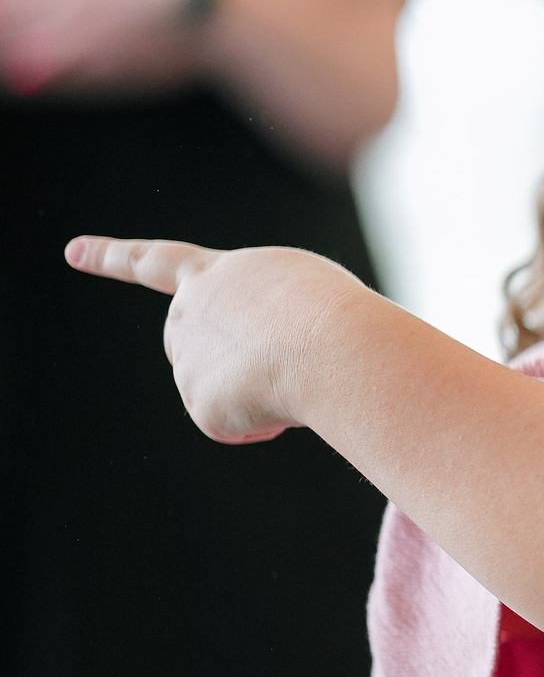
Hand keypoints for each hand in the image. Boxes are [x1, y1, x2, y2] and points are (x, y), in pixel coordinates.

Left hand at [63, 236, 369, 441]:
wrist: (329, 346)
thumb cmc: (338, 318)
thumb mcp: (307, 298)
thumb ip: (270, 323)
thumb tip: (258, 383)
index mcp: (220, 273)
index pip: (159, 261)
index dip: (114, 257)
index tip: (72, 251)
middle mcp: (190, 309)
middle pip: (191, 342)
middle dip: (220, 360)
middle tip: (269, 365)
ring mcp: (187, 356)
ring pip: (221, 389)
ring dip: (259, 392)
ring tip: (295, 375)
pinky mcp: (196, 400)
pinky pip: (235, 425)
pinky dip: (263, 423)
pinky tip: (284, 405)